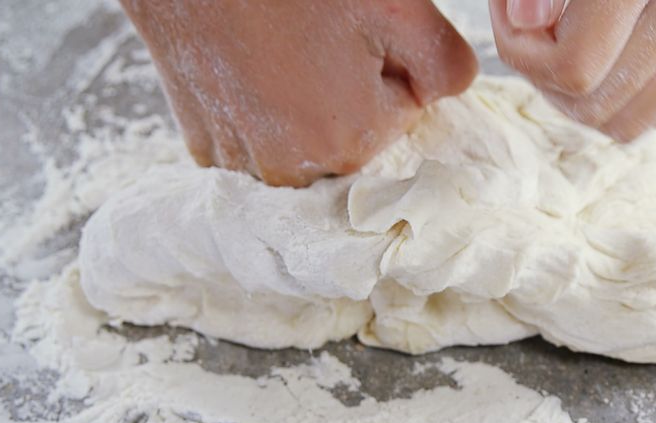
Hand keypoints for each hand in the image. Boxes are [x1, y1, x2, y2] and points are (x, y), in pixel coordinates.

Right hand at [121, 0, 477, 186]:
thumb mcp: (397, 8)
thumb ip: (447, 66)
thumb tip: (453, 97)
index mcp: (351, 143)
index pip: (403, 117)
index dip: (390, 66)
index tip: (359, 31)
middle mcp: (294, 172)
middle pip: (354, 136)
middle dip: (349, 91)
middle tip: (318, 33)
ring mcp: (241, 162)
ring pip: (303, 140)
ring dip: (302, 103)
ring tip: (282, 44)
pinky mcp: (202, 145)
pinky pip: (254, 141)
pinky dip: (259, 112)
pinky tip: (250, 63)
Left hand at [489, 0, 655, 140]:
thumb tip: (524, 21)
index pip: (576, 68)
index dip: (523, 53)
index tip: (510, 14)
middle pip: (600, 105)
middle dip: (548, 78)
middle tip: (535, 29)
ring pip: (633, 122)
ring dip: (587, 94)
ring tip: (570, 38)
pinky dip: (631, 94)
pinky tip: (615, 45)